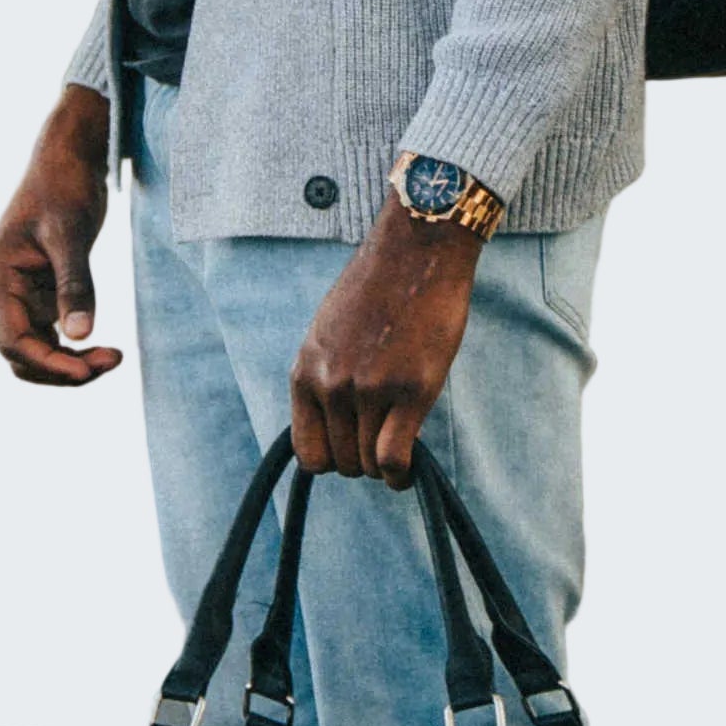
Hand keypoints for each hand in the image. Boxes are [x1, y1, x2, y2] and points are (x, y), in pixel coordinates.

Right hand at [0, 82, 123, 385]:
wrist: (69, 155)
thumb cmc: (65, 185)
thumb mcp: (72, 234)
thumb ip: (75, 285)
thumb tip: (80, 334)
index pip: (14, 341)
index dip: (50, 364)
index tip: (90, 372)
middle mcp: (2, 288)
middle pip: (21, 354)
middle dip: (62, 368)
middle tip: (112, 361)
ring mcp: (19, 291)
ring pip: (36, 348)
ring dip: (70, 361)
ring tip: (113, 356)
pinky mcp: (39, 288)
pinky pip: (50, 332)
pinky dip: (73, 344)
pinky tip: (103, 344)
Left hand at [291, 191, 483, 485]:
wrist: (419, 249)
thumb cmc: (381, 287)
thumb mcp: (329, 331)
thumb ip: (325, 374)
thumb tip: (334, 421)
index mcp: (306, 371)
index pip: (307, 451)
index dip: (331, 459)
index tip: (351, 450)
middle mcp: (332, 385)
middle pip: (342, 462)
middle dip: (363, 462)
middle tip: (384, 445)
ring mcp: (370, 390)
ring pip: (369, 464)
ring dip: (384, 467)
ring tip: (400, 451)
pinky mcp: (411, 391)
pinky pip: (394, 458)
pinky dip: (400, 475)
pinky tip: (408, 471)